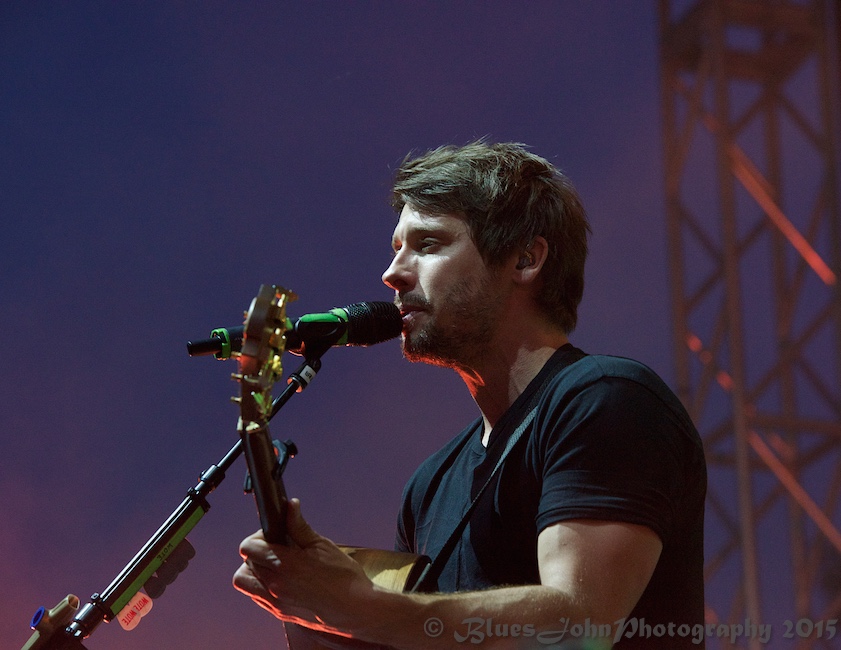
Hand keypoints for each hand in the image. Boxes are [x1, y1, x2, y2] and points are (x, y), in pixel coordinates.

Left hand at [233, 498, 374, 633]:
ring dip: (253, 570)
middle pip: (246, 563)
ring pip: (244, 582)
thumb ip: (299, 526)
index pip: (248, 547)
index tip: (273, 535)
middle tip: (277, 548)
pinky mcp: (279, 613)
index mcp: (286, 564)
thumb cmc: (343, 576)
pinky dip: (260, 585)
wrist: (355, 608)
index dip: (258, 536)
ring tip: (273, 565)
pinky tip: (280, 579)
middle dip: (257, 551)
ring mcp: (275, 601)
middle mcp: (275, 584)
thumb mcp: (323, 545)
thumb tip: (290, 505)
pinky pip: (256, 596)